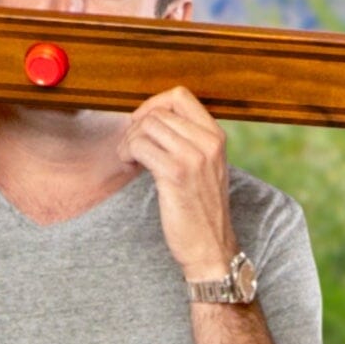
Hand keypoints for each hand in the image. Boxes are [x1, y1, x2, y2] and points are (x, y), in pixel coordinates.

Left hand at [118, 87, 248, 279]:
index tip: (144, 126)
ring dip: (129, 141)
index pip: (179, 96)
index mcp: (216, 137)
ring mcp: (195, 157)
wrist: (210, 247)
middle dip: (136, 127)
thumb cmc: (200, 209)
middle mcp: (209, 143)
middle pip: (157, 111)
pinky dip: (128, 153)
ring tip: (132, 159)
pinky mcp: (176, 174)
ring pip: (146, 126)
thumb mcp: (204, 167)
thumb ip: (186, 139)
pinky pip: (140, 146)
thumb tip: (147, 117)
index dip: (153, 105)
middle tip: (133, 149)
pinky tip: (132, 167)